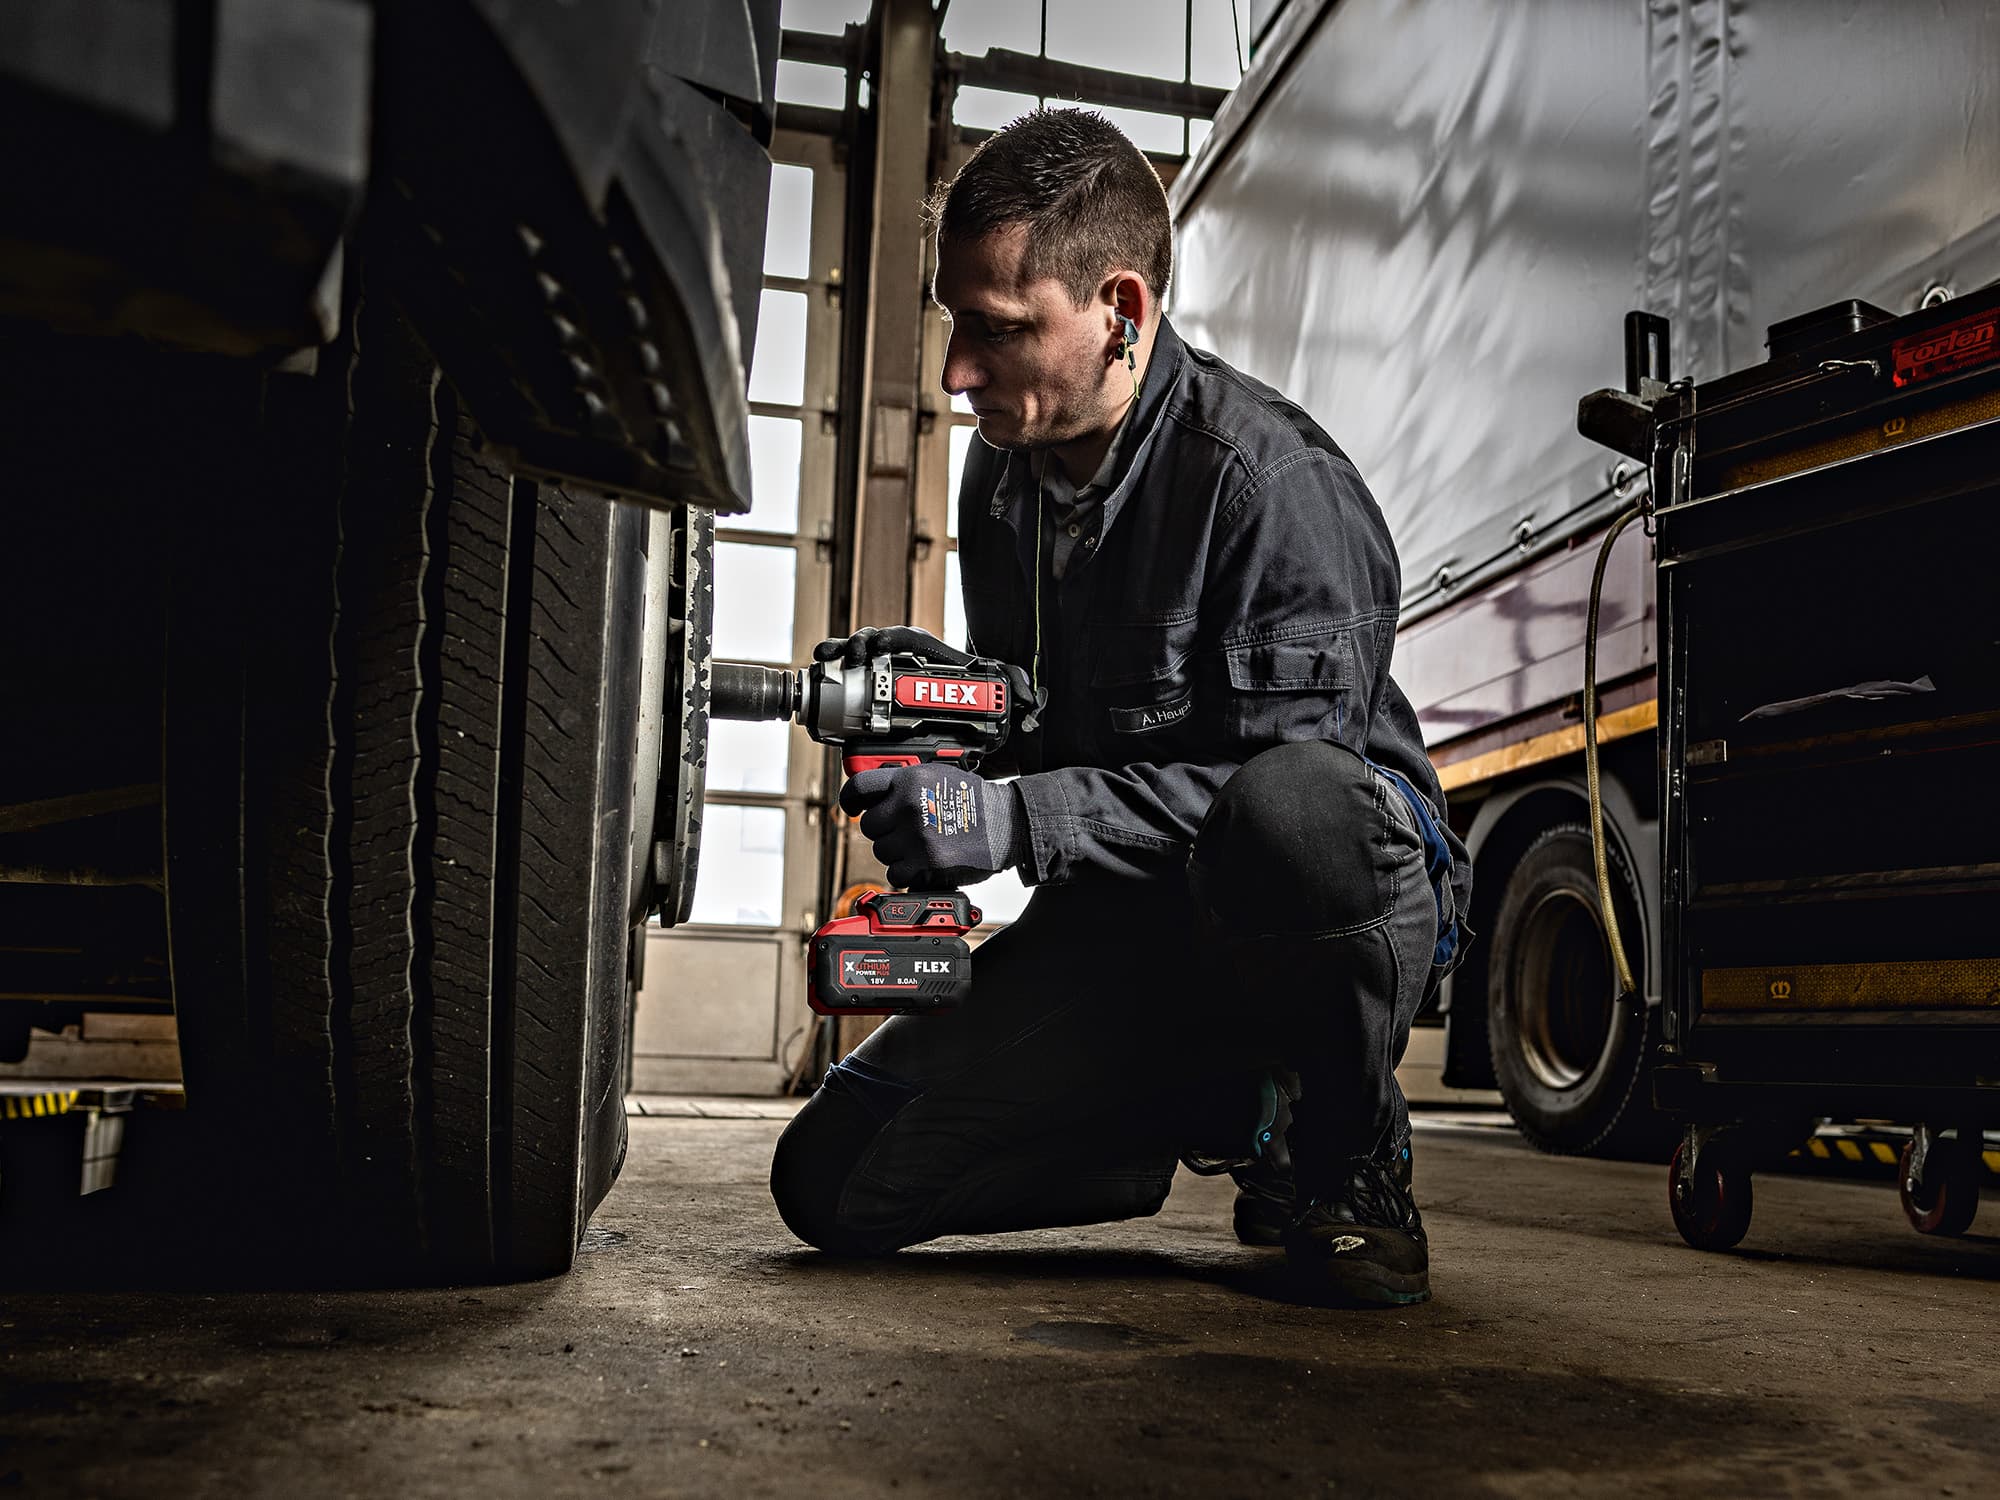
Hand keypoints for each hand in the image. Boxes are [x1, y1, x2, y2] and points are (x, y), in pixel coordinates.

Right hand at [814, 626, 1043, 734]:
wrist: (959, 717)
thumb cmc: (970, 694)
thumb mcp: (994, 689)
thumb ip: (1015, 686)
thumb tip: (1029, 695)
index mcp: (926, 651)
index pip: (905, 638)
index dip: (889, 638)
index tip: (878, 646)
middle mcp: (901, 659)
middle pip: (874, 643)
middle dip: (858, 645)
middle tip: (852, 656)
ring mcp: (884, 674)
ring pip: (857, 658)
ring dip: (841, 655)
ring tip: (830, 660)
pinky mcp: (872, 691)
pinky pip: (849, 679)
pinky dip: (834, 674)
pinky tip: (823, 674)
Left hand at [840, 763, 1025, 887]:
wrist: (1007, 824)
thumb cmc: (977, 801)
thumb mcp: (939, 776)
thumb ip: (906, 782)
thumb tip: (878, 794)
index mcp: (909, 780)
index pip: (860, 787)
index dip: (851, 799)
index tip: (852, 808)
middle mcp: (908, 806)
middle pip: (869, 825)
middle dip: (884, 830)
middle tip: (904, 831)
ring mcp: (915, 835)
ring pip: (881, 852)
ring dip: (896, 853)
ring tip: (919, 846)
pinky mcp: (925, 862)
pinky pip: (895, 874)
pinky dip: (906, 873)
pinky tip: (922, 863)